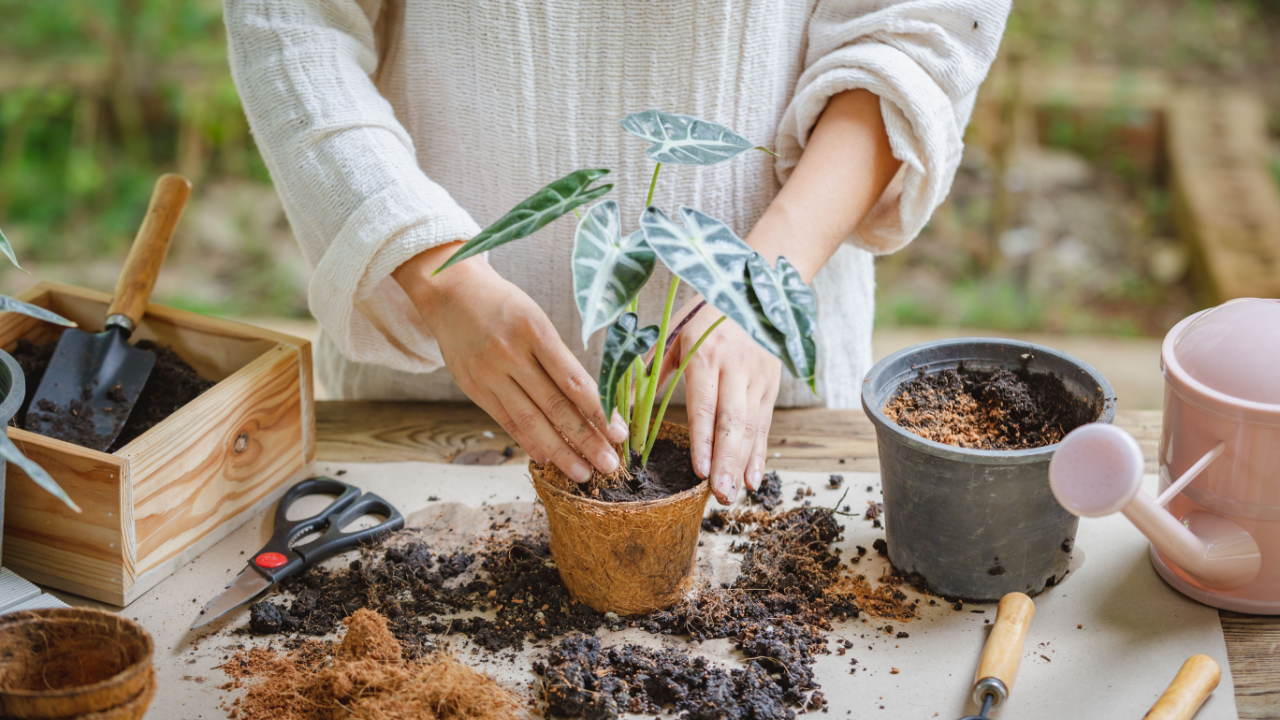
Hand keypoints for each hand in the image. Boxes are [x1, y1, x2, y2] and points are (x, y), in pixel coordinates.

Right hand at [395, 245, 626, 481]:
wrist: (451, 292)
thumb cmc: (505, 305)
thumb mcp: (536, 319)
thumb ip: (559, 359)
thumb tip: (592, 403)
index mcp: (535, 331)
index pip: (574, 381)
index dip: (599, 412)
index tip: (619, 434)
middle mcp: (512, 355)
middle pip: (556, 406)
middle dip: (586, 440)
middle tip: (609, 465)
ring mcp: (490, 374)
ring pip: (531, 420)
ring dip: (560, 452)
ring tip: (582, 473)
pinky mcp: (474, 388)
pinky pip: (507, 420)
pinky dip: (528, 441)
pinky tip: (547, 458)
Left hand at [659, 299, 780, 504]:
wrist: (754, 289)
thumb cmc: (704, 313)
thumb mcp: (674, 332)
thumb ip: (651, 370)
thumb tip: (621, 407)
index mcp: (708, 355)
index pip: (705, 404)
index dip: (704, 439)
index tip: (700, 470)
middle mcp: (737, 368)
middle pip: (733, 422)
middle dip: (726, 462)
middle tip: (718, 494)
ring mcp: (758, 378)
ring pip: (752, 428)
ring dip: (742, 465)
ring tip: (732, 494)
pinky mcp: (771, 385)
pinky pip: (765, 425)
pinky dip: (760, 455)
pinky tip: (753, 480)